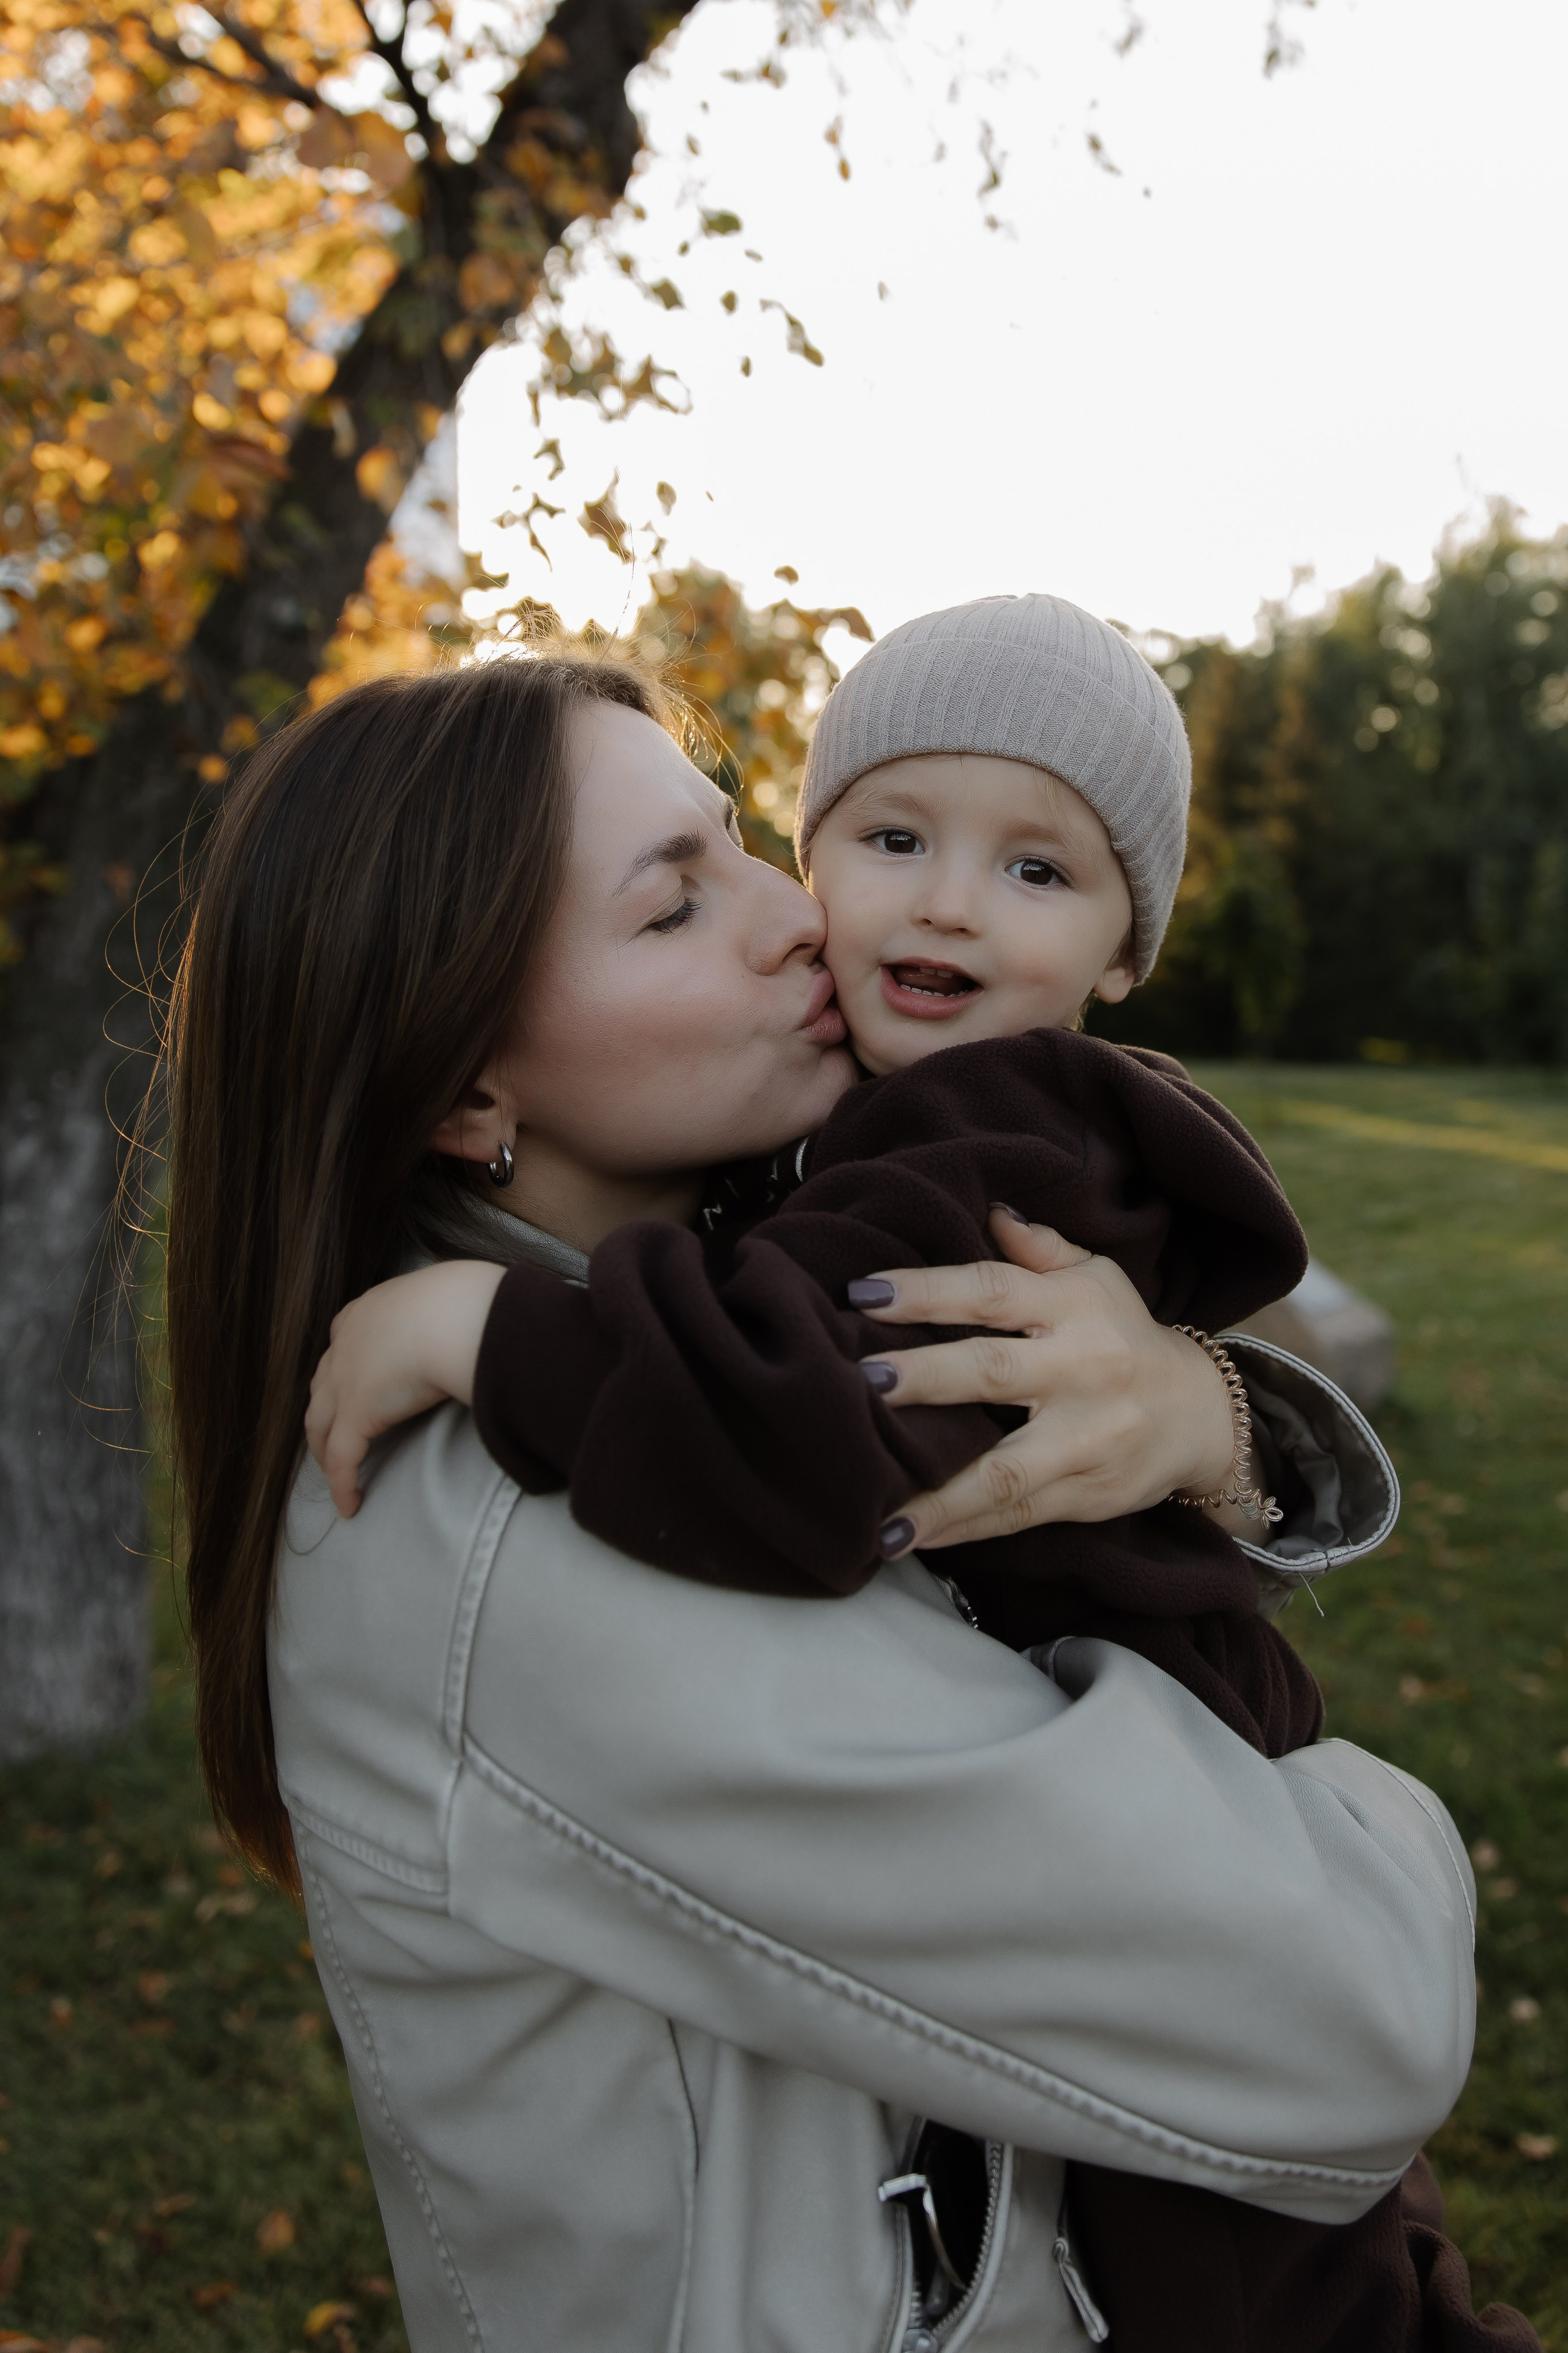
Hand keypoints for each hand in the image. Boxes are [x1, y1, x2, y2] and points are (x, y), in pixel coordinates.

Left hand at [305, 1259, 505, 1517]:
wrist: (459, 1317)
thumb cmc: (469, 1300)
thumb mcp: (452, 1297)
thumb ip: (448, 1315)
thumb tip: (475, 1327)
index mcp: (371, 1310)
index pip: (345, 1340)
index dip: (344, 1366)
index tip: (353, 1382)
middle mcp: (348, 1343)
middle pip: (323, 1384)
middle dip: (324, 1411)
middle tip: (333, 1434)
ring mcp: (345, 1380)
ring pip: (320, 1423)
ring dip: (324, 1449)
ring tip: (336, 1473)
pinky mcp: (357, 1415)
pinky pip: (341, 1458)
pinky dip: (342, 1484)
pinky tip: (350, 1506)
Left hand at [858, 1210, 1235, 1553]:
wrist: (1203, 1415)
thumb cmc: (1126, 1335)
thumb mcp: (1097, 1279)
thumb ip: (1040, 1249)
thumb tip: (988, 1211)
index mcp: (1075, 1308)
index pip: (992, 1290)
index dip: (928, 1291)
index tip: (862, 1294)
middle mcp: (1083, 1371)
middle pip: (993, 1372)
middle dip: (925, 1378)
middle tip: (862, 1383)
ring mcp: (1088, 1440)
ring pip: (1006, 1470)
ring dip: (939, 1496)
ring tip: (879, 1519)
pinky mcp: (1089, 1494)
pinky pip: (1018, 1515)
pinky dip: (964, 1528)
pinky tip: (912, 1537)